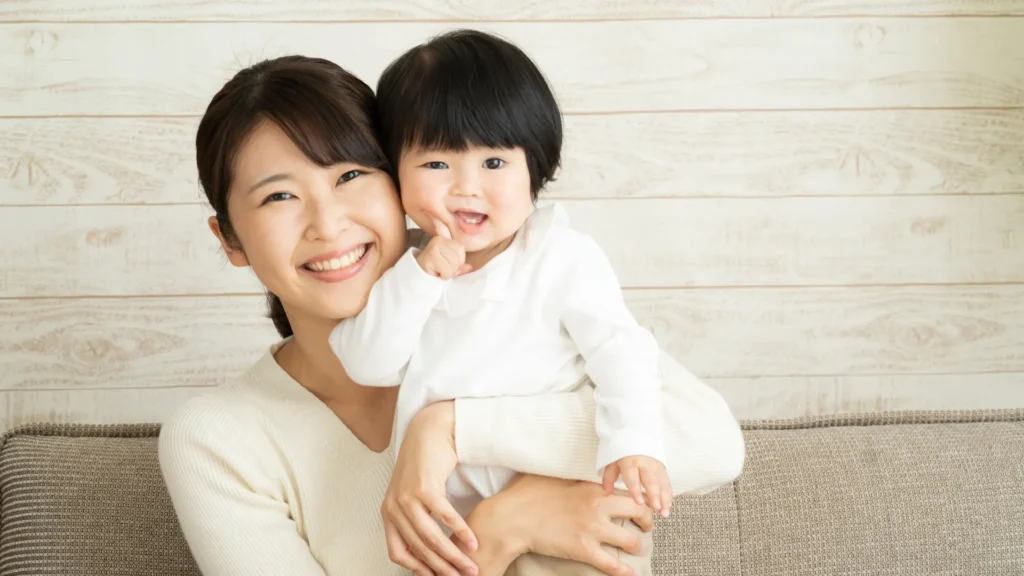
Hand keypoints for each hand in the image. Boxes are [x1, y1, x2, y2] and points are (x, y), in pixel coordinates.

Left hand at [381, 402, 478, 575]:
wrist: (429, 432)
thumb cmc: (423, 465)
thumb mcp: (410, 494)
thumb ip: (413, 519)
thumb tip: (427, 549)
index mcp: (388, 513)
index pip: (398, 552)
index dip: (417, 568)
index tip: (437, 575)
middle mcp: (394, 508)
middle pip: (419, 548)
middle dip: (442, 568)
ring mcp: (408, 498)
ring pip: (432, 537)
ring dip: (454, 555)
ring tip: (470, 565)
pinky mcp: (425, 488)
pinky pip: (445, 516)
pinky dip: (461, 531)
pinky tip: (473, 541)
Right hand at [416, 218, 471, 279]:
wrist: (419, 279)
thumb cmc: (436, 271)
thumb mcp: (449, 265)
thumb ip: (459, 264)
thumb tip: (469, 267)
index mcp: (443, 239)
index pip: (443, 228)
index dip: (436, 219)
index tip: (428, 210)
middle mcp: (438, 240)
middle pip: (460, 253)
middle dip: (456, 266)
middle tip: (445, 268)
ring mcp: (434, 246)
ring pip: (455, 263)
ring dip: (450, 272)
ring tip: (440, 271)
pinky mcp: (431, 256)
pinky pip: (447, 270)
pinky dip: (445, 275)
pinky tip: (437, 273)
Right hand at [474, 475, 651, 575]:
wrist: (512, 518)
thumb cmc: (527, 496)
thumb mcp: (552, 477)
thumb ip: (571, 476)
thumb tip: (574, 471)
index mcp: (591, 487)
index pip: (628, 489)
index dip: (639, 497)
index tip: (643, 502)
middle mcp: (597, 506)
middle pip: (639, 512)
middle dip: (647, 521)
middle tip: (645, 526)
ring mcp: (591, 529)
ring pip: (632, 541)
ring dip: (638, 546)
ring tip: (637, 548)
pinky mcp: (583, 549)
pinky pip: (612, 564)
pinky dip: (623, 571)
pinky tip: (629, 573)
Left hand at [602, 455, 672, 516]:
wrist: (633, 432)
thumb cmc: (621, 448)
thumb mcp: (611, 460)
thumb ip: (609, 477)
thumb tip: (606, 493)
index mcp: (630, 461)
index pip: (633, 478)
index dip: (636, 491)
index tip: (640, 502)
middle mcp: (645, 463)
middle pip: (650, 481)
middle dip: (654, 495)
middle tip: (656, 507)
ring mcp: (655, 465)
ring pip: (662, 483)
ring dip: (664, 498)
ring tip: (664, 512)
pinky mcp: (662, 467)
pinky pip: (666, 482)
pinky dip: (668, 494)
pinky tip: (668, 505)